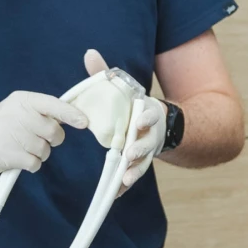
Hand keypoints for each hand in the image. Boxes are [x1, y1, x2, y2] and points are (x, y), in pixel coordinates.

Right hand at [0, 91, 88, 183]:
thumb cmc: (1, 127)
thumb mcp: (18, 110)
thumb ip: (42, 111)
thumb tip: (74, 116)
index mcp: (22, 100)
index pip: (53, 104)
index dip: (71, 114)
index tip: (84, 122)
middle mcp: (17, 114)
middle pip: (53, 131)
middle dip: (52, 139)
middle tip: (38, 139)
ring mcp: (11, 134)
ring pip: (45, 149)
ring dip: (39, 153)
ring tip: (22, 148)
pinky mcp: (8, 154)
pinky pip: (35, 163)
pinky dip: (31, 164)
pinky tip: (18, 158)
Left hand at [82, 50, 165, 190]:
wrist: (158, 123)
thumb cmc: (134, 104)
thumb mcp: (124, 87)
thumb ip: (106, 73)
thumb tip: (89, 53)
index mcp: (149, 113)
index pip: (152, 114)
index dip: (147, 117)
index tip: (140, 120)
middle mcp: (151, 133)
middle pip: (148, 142)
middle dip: (140, 148)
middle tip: (130, 154)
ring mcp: (148, 150)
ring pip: (143, 162)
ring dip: (135, 170)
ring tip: (125, 179)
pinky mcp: (141, 163)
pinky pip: (133, 175)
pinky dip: (125, 185)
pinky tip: (116, 194)